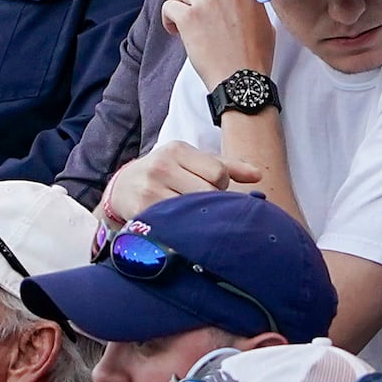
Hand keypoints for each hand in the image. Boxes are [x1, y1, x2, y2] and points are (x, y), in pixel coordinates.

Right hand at [106, 140, 262, 220]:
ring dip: (198, 221)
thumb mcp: (192, 162)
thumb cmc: (166, 174)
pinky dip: (181, 231)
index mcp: (178, 150)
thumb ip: (227, 166)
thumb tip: (259, 175)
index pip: (218, 172)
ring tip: (194, 221)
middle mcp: (162, 166)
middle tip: (204, 210)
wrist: (122, 188)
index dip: (221, 187)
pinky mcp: (140, 212)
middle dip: (211, 205)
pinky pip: (172, 226)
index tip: (211, 192)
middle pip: (207, 193)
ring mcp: (149, 190)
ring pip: (191, 212)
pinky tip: (180, 231)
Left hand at [161, 0, 276, 92]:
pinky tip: (174, 30)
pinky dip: (168, 17)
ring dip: (179, 1)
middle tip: (191, 5)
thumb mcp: (265, 21)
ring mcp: (206, 2)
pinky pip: (169, 6)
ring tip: (181, 19)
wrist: (242, 80)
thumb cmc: (254, 57)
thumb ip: (250, 2)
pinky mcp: (189, 17)